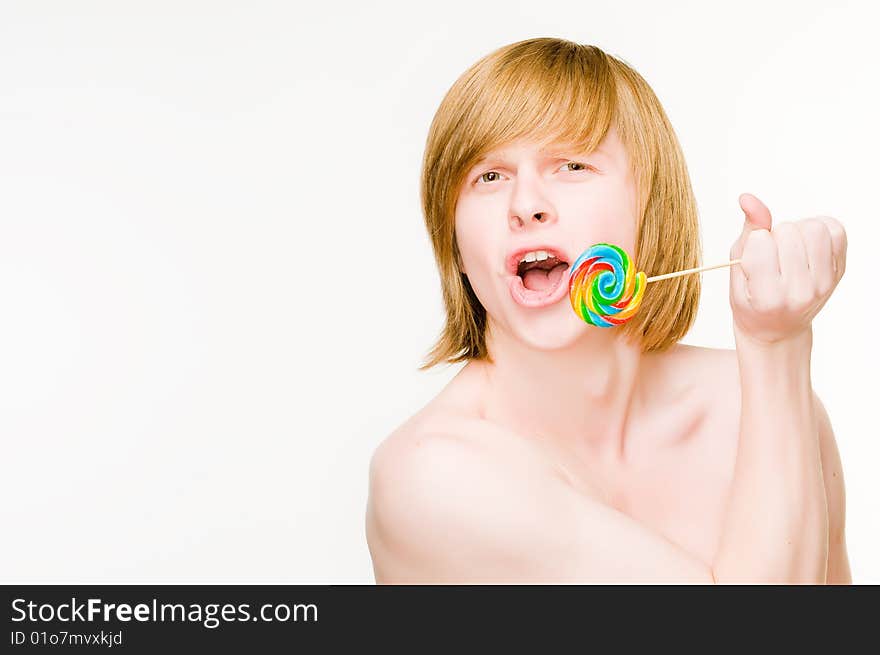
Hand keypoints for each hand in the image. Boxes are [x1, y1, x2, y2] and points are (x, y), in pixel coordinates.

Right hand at [729, 193, 846, 344]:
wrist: (777, 328)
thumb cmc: (752, 299)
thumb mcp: (737, 270)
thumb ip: (747, 231)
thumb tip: (749, 198)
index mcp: (767, 296)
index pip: (761, 242)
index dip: (754, 243)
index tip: (754, 260)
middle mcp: (799, 292)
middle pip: (788, 231)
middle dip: (775, 235)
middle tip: (773, 255)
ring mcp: (823, 283)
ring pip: (813, 227)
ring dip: (798, 230)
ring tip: (789, 247)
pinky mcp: (839, 271)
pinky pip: (835, 230)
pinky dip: (820, 229)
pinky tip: (807, 245)